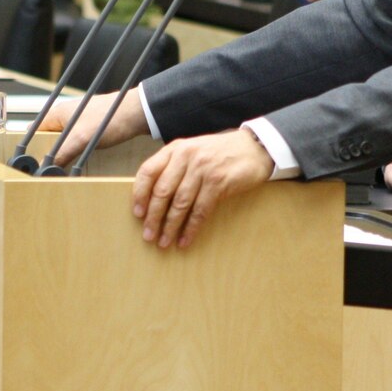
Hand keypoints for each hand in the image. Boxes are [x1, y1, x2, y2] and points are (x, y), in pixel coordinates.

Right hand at [41, 91, 146, 165]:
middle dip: (48, 153)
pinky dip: (75, 153)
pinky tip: (79, 162)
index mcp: (58, 113)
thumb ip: (62, 152)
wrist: (138, 114)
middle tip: (49, 169)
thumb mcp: (81, 139)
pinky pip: (75, 143)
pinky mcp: (90, 129)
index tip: (32, 163)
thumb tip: (48, 167)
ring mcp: (78, 122)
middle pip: (48, 138)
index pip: (34, 131)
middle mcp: (65, 116)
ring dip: (63, 155)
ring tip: (63, 168)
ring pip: (62, 142)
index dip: (31, 147)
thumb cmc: (111, 118)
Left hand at [131, 129, 274, 249]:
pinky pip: (200, 210)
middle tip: (148, 235)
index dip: (140, 194)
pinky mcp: (218, 182)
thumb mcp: (192, 151)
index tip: (137, 214)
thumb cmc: (219, 153)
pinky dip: (191, 228)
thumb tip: (153, 198)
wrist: (254, 148)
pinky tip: (185, 240)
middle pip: (162, 191)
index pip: (148, 171)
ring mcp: (202, 169)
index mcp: (175, 149)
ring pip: (180, 204)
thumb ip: (173, 167)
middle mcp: (186, 156)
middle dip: (153, 217)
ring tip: (164, 242)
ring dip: (170, 226)